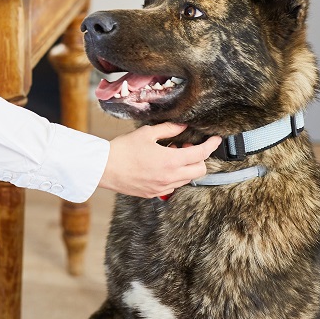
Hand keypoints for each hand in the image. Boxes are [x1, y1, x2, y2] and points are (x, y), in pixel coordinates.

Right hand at [98, 123, 220, 198]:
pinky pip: (173, 186)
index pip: (201, 154)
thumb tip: (183, 125)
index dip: (211, 145)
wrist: (104, 168)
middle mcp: (170, 177)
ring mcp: (162, 187)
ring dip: (186, 167)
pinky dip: (174, 175)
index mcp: (171, 161)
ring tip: (171, 154)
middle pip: (200, 170)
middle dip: (200, 158)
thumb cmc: (123, 149)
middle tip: (186, 146)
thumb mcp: (146, 133)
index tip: (215, 139)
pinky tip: (161, 165)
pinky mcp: (154, 193)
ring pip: (187, 179)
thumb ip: (168, 129)